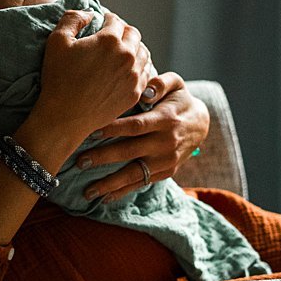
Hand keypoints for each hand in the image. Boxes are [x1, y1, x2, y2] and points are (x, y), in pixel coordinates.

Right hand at [35, 7, 155, 154]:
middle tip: (111, 33)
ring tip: (122, 49)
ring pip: (143, 53)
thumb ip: (73, 18)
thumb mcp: (57, 40)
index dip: (107, 18)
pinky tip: (127, 68)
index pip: (116, 21)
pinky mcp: (136, 93)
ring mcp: (134, 76)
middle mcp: (127, 56)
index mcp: (109, 40)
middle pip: (134, 34)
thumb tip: (89, 13)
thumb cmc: (59, 77)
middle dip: (122, 30)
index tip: (101, 21)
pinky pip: (145, 73)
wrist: (68, 114)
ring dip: (133, 47)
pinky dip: (138, 66)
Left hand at [77, 72, 210, 202]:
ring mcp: (166, 161)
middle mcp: (166, 144)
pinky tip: (104, 198)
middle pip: (130, 152)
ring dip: (110, 183)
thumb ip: (160, 83)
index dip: (113, 129)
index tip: (90, 131)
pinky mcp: (165, 172)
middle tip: (79, 162)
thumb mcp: (175, 83)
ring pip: (135, 174)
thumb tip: (145, 91)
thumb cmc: (179, 98)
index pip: (135, 126)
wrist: (201, 123)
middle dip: (103, 158)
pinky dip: (123, 191)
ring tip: (87, 191)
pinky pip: (142, 183)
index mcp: (166, 120)